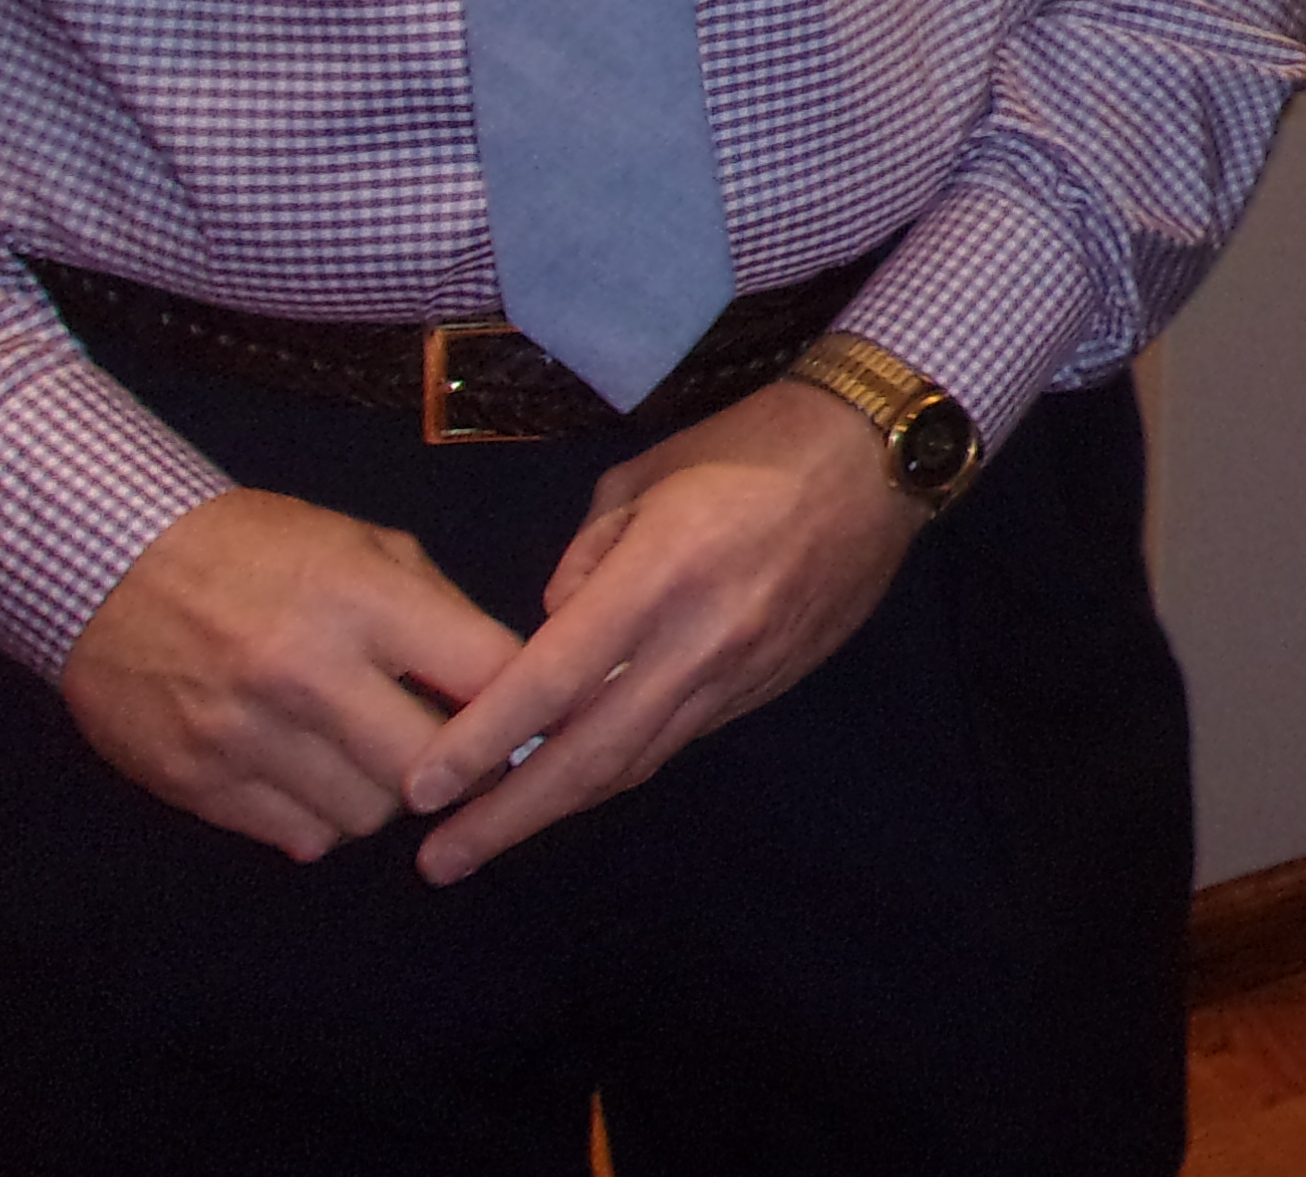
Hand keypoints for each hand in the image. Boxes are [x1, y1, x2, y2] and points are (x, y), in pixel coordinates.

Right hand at [61, 488, 523, 858]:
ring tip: (373, 758)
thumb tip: (505, 685)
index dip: (528, 701)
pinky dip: (322, 818)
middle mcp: (307, 675)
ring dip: (386, 796)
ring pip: (368, 816)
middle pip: (432, 769)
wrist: (112, 567)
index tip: (533, 713)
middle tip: (457, 757)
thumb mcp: (364, 546)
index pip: (488, 676)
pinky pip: (300, 836)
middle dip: (459, 768)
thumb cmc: (258, 549)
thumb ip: (438, 613)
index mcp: (364, 601)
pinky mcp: (198, 784)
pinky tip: (316, 778)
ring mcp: (247, 736)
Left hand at [398, 377, 927, 880]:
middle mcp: (700, 641)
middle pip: (591, 755)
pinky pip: (682, 735)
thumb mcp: (643, 477)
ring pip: (638, 761)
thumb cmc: (753, 444)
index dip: (482, 743)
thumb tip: (556, 627)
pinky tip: (581, 779)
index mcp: (659, 577)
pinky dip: (623, 764)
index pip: (552, 682)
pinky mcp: (773, 684)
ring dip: (560, 807)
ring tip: (492, 838)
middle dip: (507, 816)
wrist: (879, 455)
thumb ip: (585, 561)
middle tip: (439, 861)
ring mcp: (742, 673)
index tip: (425, 788)